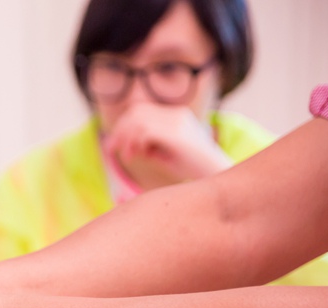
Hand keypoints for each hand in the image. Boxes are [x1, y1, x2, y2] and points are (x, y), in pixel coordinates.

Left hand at [104, 103, 231, 186]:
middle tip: (111, 150)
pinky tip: (132, 157)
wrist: (216, 175)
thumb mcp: (166, 153)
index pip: (141, 111)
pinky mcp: (177, 135)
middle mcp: (176, 115)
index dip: (123, 126)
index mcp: (176, 115)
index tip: (115, 145)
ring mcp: (177, 123)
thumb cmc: (192, 168)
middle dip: (119, 130)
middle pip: (136, 112)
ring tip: (126, 156)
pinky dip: (133, 144)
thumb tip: (129, 145)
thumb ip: (149, 145)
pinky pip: (145, 132)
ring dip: (126, 138)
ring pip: (138, 121)